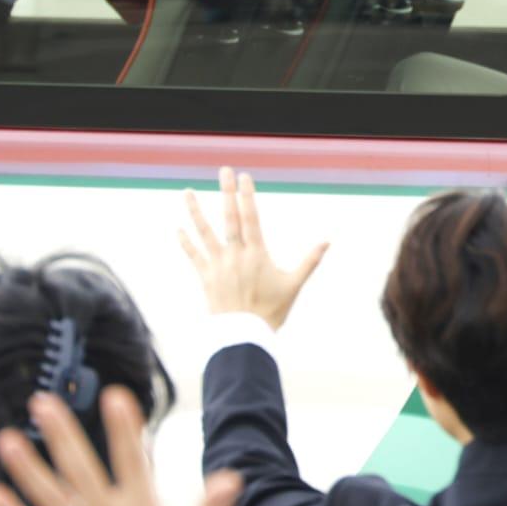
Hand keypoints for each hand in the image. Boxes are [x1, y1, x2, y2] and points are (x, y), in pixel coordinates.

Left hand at [180, 167, 327, 330]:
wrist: (244, 334)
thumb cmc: (271, 311)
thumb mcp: (294, 284)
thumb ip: (310, 261)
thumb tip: (328, 241)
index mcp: (257, 253)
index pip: (251, 217)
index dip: (247, 195)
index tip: (244, 177)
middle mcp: (235, 254)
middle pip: (229, 217)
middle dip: (226, 192)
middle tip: (223, 171)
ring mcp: (218, 265)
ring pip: (204, 232)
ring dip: (195, 211)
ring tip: (188, 191)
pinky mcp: (206, 277)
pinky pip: (193, 255)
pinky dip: (186, 242)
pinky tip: (179, 228)